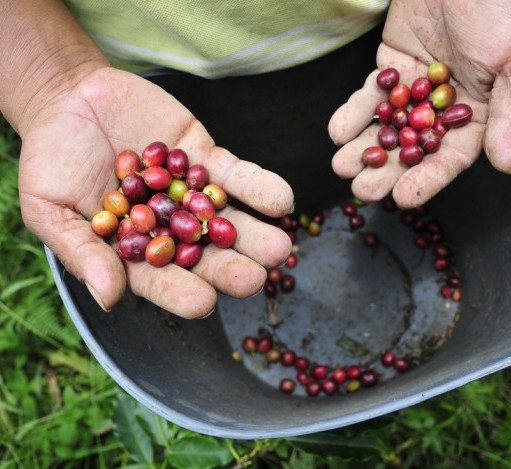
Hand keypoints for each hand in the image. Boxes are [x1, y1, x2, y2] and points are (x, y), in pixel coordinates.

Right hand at [18, 67, 293, 317]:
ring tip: (279, 246)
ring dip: (256, 234)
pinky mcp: (207, 158)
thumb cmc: (52, 158)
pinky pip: (236, 175)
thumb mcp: (51, 208)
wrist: (71, 97)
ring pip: (228, 219)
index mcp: (135, 249)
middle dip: (229, 267)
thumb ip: (81, 251)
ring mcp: (192, 193)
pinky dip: (259, 187)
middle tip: (255, 279)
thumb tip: (109, 299)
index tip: (203, 303)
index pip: (160, 279)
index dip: (180, 292)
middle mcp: (170, 227)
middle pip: (203, 254)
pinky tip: (282, 200)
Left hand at [329, 0, 510, 207]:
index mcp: (480, 113)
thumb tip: (507, 166)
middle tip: (362, 188)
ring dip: (364, 148)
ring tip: (343, 165)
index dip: (428, 179)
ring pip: (388, 127)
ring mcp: (415, 90)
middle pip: (413, 149)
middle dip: (386, 170)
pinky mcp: (391, 68)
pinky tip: (338, 133)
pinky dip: (353, 114)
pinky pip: (370, 97)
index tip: (402, 197)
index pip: (451, 157)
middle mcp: (445, 108)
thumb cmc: (501, 5)